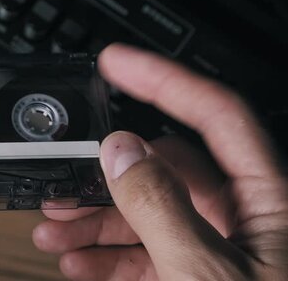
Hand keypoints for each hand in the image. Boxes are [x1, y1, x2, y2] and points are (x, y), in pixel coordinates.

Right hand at [33, 43, 287, 279]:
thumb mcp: (207, 271)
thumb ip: (161, 208)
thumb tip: (122, 152)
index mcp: (268, 201)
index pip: (216, 114)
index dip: (163, 80)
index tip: (116, 63)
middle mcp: (245, 218)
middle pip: (163, 170)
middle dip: (105, 176)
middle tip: (66, 181)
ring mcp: (219, 248)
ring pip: (147, 213)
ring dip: (96, 221)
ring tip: (56, 233)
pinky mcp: (197, 275)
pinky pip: (147, 252)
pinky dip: (108, 254)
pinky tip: (81, 260)